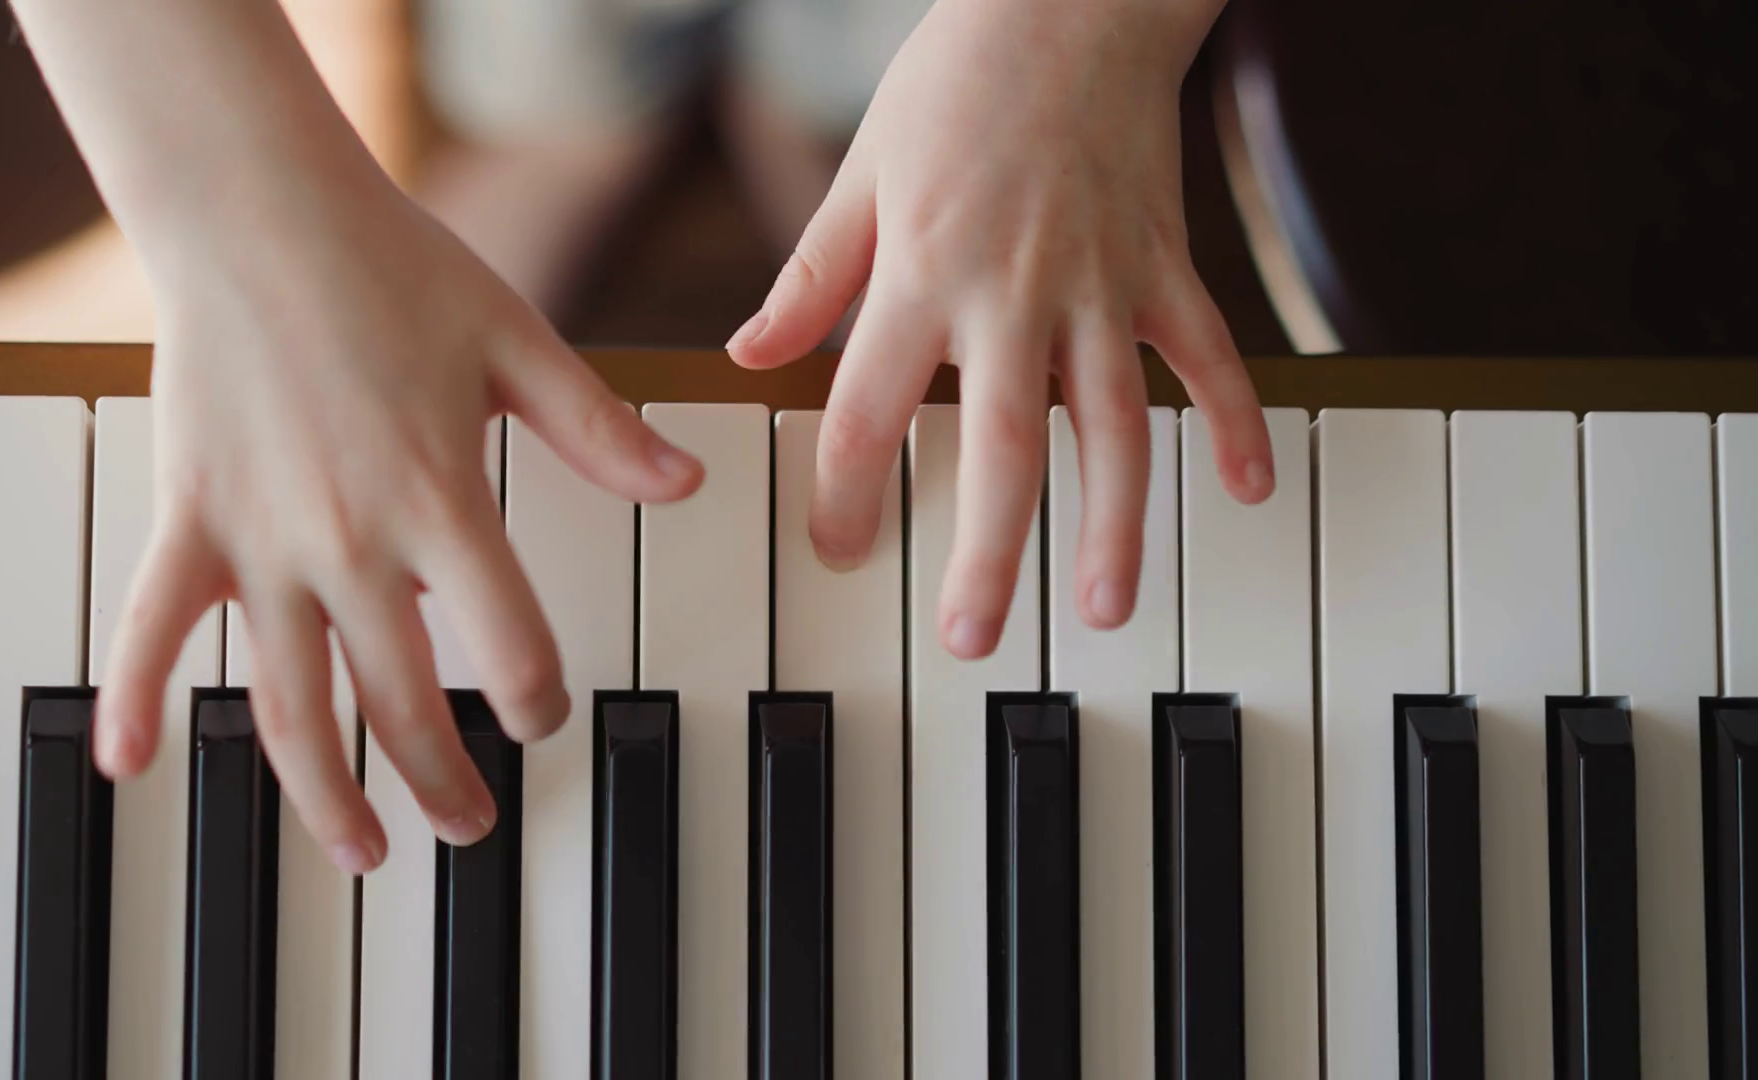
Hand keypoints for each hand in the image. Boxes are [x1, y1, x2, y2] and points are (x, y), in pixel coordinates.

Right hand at [95, 178, 703, 872]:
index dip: (539, 698)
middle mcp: (350, 540)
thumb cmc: (391, 266)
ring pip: (291, 701)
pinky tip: (128, 766)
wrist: (259, 208)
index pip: (509, 646)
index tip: (543, 715)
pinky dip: (135, 696)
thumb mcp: (520, 343)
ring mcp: (259, 539)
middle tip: (470, 822)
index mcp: (442, 499)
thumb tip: (685, 481)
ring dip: (328, 791)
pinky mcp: (185, 519)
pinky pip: (151, 626)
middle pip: (403, 700)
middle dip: (444, 777)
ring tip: (364, 848)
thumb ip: (599, 428)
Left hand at [726, 0, 1272, 657]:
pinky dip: (1235, 420)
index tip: (838, 555)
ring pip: (1113, 428)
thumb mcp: (862, 172)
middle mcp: (1012, 296)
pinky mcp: (1167, 266)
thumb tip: (751, 352)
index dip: (844, 495)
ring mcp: (1101, 287)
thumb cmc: (959, 79)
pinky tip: (1250, 488)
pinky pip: (1210, 356)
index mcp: (920, 276)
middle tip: (972, 639)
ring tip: (1105, 607)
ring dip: (1113, 525)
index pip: (866, 412)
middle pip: (1000, 451)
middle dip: (987, 554)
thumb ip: (812, 275)